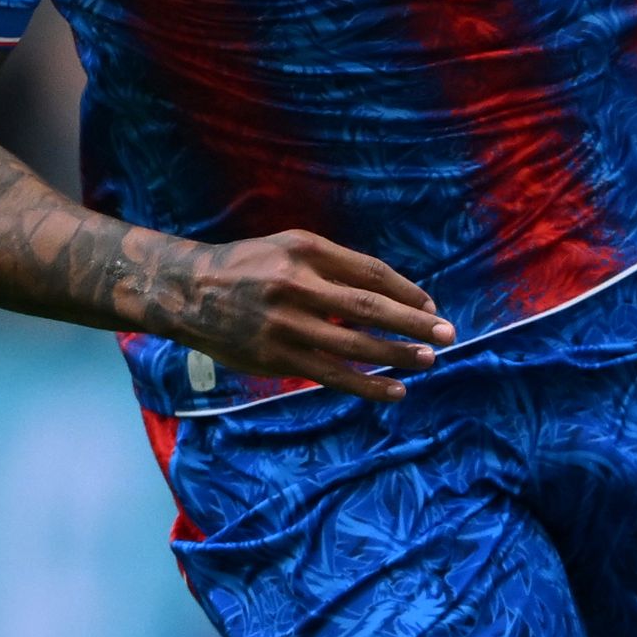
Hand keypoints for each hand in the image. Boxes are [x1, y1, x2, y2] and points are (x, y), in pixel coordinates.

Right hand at [162, 230, 455, 401]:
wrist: (187, 292)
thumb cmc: (249, 265)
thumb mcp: (289, 246)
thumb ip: (335, 264)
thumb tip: (391, 294)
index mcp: (306, 251)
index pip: (370, 273)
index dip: (406, 290)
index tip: (431, 305)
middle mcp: (297, 286)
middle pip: (368, 308)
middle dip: (413, 322)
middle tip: (449, 334)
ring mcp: (285, 325)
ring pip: (354, 345)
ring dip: (397, 355)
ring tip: (429, 361)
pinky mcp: (275, 357)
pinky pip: (331, 374)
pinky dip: (366, 384)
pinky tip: (394, 390)